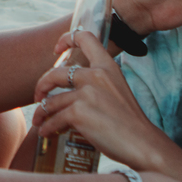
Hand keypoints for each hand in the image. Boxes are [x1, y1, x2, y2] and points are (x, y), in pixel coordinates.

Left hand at [32, 31, 169, 171]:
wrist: (142, 144)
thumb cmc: (130, 124)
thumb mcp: (117, 91)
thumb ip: (96, 85)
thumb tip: (67, 94)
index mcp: (108, 66)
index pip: (85, 37)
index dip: (66, 40)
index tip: (56, 50)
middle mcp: (96, 75)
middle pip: (55, 73)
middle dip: (42, 86)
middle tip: (39, 97)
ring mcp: (86, 93)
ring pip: (52, 101)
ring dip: (42, 113)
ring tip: (40, 122)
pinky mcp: (78, 112)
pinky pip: (54, 119)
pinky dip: (48, 127)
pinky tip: (47, 133)